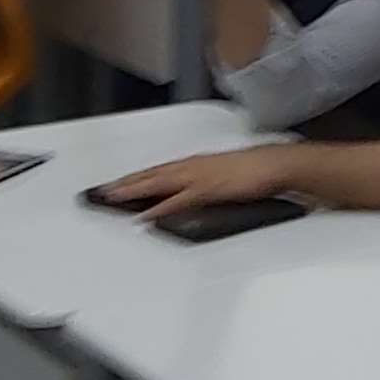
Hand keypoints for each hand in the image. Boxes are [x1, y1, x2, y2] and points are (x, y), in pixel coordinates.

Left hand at [92, 146, 304, 223]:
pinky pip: (176, 201)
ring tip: (112, 198)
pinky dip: (158, 208)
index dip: (138, 177)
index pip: (160, 170)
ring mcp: (198, 178)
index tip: (118, 183)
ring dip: (134, 190)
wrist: (276, 165)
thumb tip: (194, 195)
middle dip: (127, 183)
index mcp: (197, 163)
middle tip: (103, 192)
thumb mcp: (227, 174)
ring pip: (158, 184)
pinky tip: (144, 215)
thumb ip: (207, 183)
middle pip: (152, 175)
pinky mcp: (206, 190)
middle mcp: (193, 167)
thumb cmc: (257, 170)